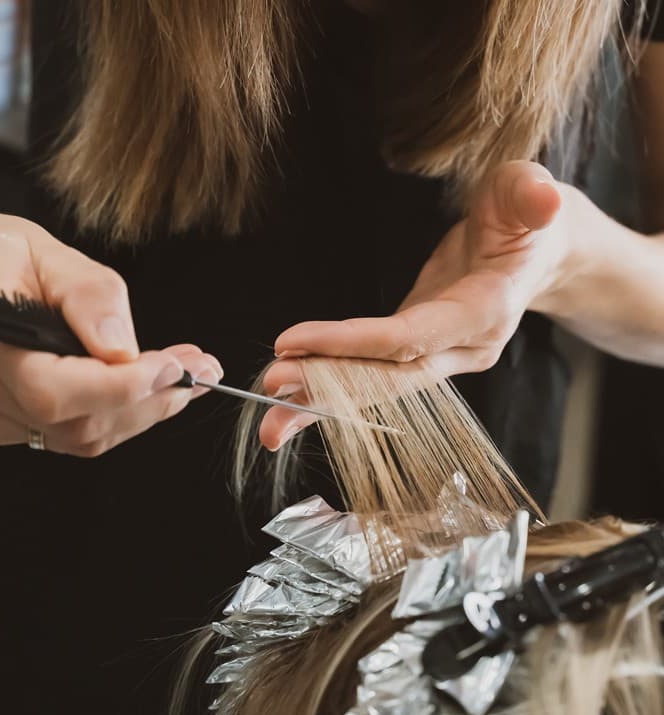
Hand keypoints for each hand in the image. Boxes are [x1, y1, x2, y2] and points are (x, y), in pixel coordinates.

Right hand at [0, 204, 220, 455]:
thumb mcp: (43, 249)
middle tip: (194, 375)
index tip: (177, 367)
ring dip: (133, 415)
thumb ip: (88, 296)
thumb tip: (125, 353)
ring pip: (68, 439)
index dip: (122, 388)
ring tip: (175, 383)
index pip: (52, 387)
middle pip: (68, 424)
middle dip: (145, 404)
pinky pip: (55, 438)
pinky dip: (104, 419)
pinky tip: (130, 393)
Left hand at [259, 160, 570, 449]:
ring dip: (322, 403)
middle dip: (328, 383)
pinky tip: (293, 409)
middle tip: (271, 383)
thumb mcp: (527, 192)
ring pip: (377, 389)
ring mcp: (440, 358)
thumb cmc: (524, 217)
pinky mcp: (418, 356)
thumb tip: (544, 199)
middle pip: (389, 377)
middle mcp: (462, 348)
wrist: (533, 252)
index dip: (352, 343)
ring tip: (271, 422)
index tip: (294, 342)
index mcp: (486, 313)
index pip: (410, 338)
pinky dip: (332, 394)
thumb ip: (532, 195)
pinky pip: (372, 380)